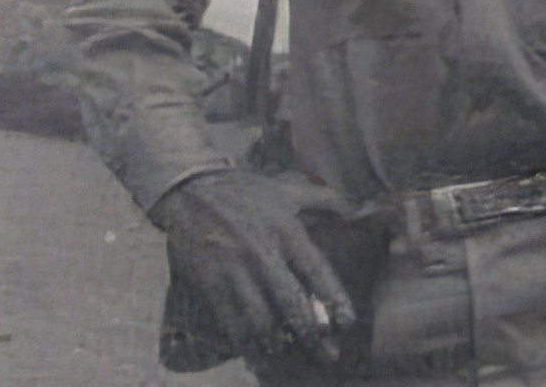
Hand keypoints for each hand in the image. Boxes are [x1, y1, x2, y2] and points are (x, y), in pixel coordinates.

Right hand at [152, 168, 356, 362]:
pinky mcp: (211, 282)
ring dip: (278, 344)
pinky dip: (246, 344)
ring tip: (289, 355)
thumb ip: (321, 198)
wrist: (192, 190)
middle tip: (326, 357)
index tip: (345, 322)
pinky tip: (256, 355)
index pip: (316, 269)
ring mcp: (236, 270)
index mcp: (286, 230)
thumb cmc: (245, 192)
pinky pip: (232, 322)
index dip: (333, 298)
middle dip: (311, 336)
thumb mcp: (286, 190)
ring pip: (262, 320)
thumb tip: (354, 206)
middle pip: (292, 304)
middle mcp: (264, 252)